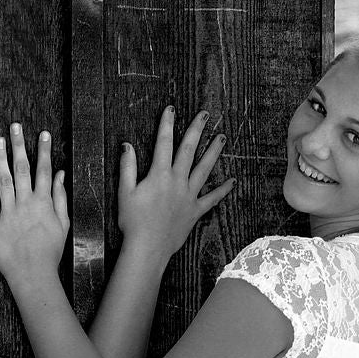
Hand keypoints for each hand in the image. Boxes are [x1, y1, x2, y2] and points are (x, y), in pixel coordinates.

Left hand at [0, 123, 69, 283]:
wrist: (32, 272)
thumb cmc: (49, 250)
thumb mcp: (62, 223)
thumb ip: (60, 197)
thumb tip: (60, 175)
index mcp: (43, 202)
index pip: (44, 170)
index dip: (43, 150)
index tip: (43, 134)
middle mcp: (26, 202)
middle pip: (22, 168)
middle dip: (20, 145)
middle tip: (16, 126)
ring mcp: (8, 211)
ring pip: (4, 178)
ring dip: (1, 157)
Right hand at [118, 106, 233, 260]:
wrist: (147, 248)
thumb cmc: (133, 221)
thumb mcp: (125, 192)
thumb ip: (127, 167)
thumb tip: (127, 145)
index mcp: (159, 175)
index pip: (163, 143)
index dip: (167, 124)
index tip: (171, 109)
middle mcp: (177, 181)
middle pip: (189, 150)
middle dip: (196, 130)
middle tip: (205, 115)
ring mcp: (188, 196)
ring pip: (204, 169)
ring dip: (213, 153)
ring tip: (222, 138)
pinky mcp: (195, 211)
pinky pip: (212, 199)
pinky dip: (223, 190)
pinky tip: (233, 181)